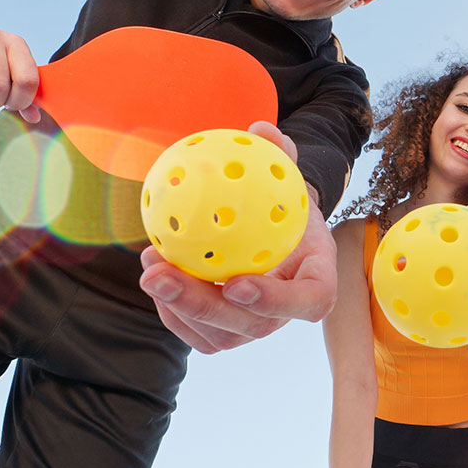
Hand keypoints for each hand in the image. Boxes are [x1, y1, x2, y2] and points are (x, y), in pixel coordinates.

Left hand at [138, 122, 337, 352]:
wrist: (275, 229)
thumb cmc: (286, 202)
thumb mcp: (286, 176)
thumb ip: (279, 155)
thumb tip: (261, 130)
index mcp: (317, 280)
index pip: (310, 302)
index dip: (276, 301)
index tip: (237, 284)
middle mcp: (287, 313)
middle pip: (251, 326)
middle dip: (202, 306)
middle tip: (162, 274)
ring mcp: (256, 328)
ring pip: (219, 336)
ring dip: (177, 307)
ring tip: (150, 267)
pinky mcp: (227, 333)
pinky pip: (196, 333)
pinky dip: (170, 307)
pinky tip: (152, 267)